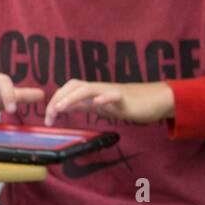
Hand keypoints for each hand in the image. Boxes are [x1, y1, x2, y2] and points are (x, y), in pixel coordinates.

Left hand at [44, 80, 174, 125]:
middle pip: (74, 85)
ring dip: (72, 97)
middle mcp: (100, 88)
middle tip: (50, 114)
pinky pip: (113, 95)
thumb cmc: (130, 103)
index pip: (68, 90)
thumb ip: (85, 105)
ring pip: (88, 88)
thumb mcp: (102, 106)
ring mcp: (112, 92)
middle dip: (58, 98)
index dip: (55, 100)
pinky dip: (103, 98)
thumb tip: (65, 107)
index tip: (48, 119)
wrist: (156, 100)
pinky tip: (97, 103)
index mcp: (93, 91)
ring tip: (61, 107)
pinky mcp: (125, 98)